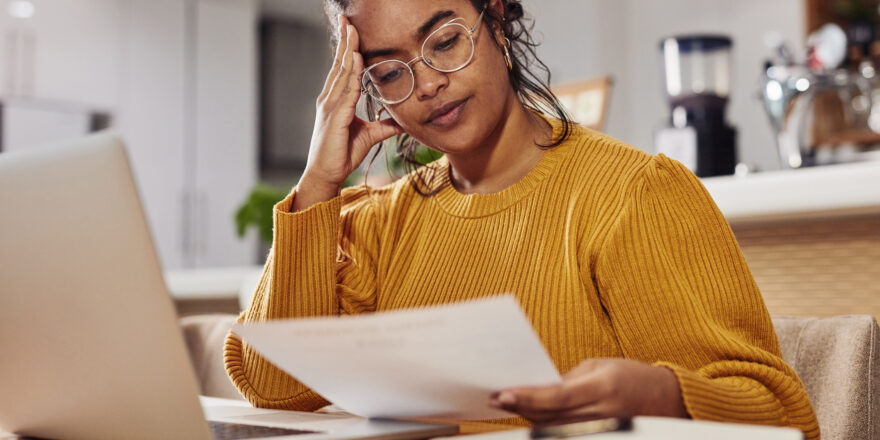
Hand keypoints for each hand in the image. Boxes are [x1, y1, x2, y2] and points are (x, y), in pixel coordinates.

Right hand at [304, 15, 404, 189]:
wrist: (326, 174)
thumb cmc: (342, 154)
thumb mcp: (370, 136)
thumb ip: (385, 126)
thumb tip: (402, 121)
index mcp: (336, 100)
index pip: (343, 69)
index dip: (347, 49)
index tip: (352, 30)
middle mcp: (330, 99)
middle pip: (339, 64)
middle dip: (344, 41)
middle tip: (347, 20)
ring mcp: (330, 106)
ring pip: (342, 73)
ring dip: (347, 51)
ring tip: (352, 31)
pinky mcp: (335, 117)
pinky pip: (346, 91)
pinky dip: (351, 74)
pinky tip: (356, 60)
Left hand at [489, 358, 688, 422]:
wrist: (667, 399)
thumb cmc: (632, 376)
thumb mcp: (599, 366)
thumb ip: (567, 380)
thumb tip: (536, 388)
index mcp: (601, 388)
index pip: (556, 396)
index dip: (526, 397)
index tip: (502, 394)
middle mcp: (601, 413)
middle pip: (549, 415)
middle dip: (519, 407)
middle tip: (495, 398)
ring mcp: (602, 429)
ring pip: (553, 428)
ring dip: (527, 417)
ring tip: (506, 405)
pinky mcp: (601, 437)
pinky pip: (565, 432)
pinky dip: (544, 424)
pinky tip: (529, 416)